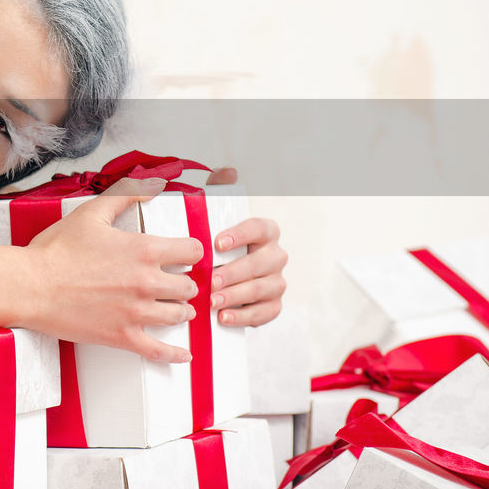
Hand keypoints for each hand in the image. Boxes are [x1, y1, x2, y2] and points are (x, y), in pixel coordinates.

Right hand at [25, 176, 203, 363]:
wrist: (31, 286)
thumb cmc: (56, 251)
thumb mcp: (92, 214)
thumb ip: (124, 196)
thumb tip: (149, 187)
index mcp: (144, 250)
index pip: (191, 251)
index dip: (191, 252)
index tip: (185, 255)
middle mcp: (147, 282)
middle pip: (188, 286)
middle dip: (185, 283)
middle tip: (176, 283)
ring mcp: (136, 312)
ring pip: (179, 315)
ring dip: (180, 310)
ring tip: (176, 308)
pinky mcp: (122, 336)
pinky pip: (158, 351)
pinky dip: (174, 354)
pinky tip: (183, 355)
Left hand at [206, 166, 286, 326]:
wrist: (220, 279)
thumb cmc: (216, 244)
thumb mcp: (214, 215)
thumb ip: (219, 190)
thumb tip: (227, 170)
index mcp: (265, 231)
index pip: (260, 228)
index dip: (241, 234)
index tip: (217, 242)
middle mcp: (275, 255)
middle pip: (260, 263)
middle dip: (235, 272)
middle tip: (211, 280)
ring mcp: (277, 281)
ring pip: (263, 289)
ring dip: (237, 296)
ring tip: (213, 301)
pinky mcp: (273, 305)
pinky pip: (265, 313)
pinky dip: (245, 317)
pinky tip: (225, 318)